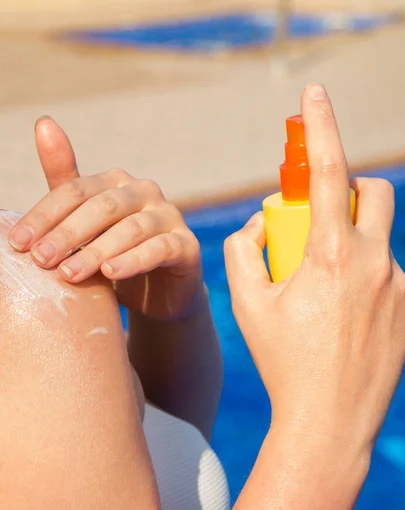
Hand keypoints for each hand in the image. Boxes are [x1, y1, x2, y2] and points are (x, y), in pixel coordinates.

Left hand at [8, 118, 201, 319]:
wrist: (159, 291)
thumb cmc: (117, 253)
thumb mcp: (86, 224)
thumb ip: (65, 183)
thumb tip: (44, 123)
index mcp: (115, 182)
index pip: (74, 191)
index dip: (44, 215)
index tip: (17, 243)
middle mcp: (144, 192)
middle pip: (102, 207)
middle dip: (67, 233)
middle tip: (40, 260)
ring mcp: (169, 217)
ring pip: (130, 229)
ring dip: (96, 251)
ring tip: (69, 274)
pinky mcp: (187, 245)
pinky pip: (159, 249)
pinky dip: (133, 260)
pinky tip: (110, 273)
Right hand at [225, 84, 404, 456]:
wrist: (329, 421)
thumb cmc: (283, 362)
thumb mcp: (247, 305)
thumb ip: (243, 250)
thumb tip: (257, 224)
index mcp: (331, 257)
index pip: (328, 172)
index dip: (320, 126)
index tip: (313, 94)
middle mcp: (375, 263)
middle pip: (374, 191)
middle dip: (348, 189)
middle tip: (319, 219)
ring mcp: (400, 287)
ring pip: (381, 236)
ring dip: (353, 239)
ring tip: (326, 285)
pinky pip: (389, 272)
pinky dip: (366, 275)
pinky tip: (345, 315)